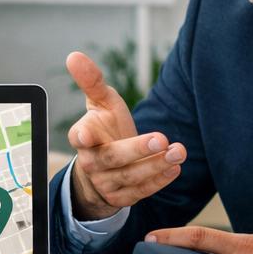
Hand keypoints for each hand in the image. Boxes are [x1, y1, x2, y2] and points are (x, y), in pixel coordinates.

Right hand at [64, 51, 185, 219]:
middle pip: (111, 158)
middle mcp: (91, 163)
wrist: (104, 168)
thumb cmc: (104, 128)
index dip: (83, 136)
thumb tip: (74, 55)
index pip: (79, 138)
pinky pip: (140, 191)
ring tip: (178, 151)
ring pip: (130, 176)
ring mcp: (106, 182)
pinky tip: (175, 167)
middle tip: (161, 138)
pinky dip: (159, 181)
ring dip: (156, 165)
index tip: (85, 133)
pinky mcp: (121, 197)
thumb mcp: (100, 104)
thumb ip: (91, 81)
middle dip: (136, 149)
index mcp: (82, 139)